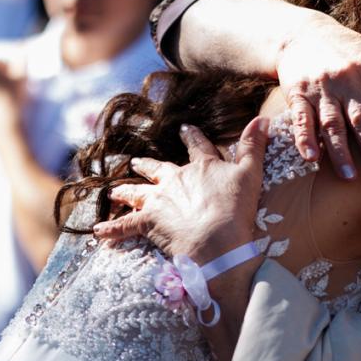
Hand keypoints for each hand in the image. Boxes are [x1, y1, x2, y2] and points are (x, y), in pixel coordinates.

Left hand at [91, 117, 269, 261]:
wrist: (216, 240)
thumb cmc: (236, 210)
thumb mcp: (251, 174)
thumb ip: (254, 146)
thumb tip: (262, 119)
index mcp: (202, 167)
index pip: (196, 146)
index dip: (192, 137)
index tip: (185, 128)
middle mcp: (176, 179)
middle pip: (158, 169)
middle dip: (148, 165)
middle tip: (137, 161)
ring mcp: (159, 200)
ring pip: (137, 192)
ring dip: (126, 191)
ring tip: (116, 191)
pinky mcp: (148, 222)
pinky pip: (125, 226)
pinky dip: (112, 230)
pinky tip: (98, 232)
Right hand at [275, 17, 360, 180]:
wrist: (305, 34)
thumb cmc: (354, 49)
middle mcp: (348, 80)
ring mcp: (321, 88)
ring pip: (332, 123)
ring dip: (340, 150)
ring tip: (350, 175)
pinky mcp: (297, 94)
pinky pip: (301, 119)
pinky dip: (305, 138)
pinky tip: (312, 158)